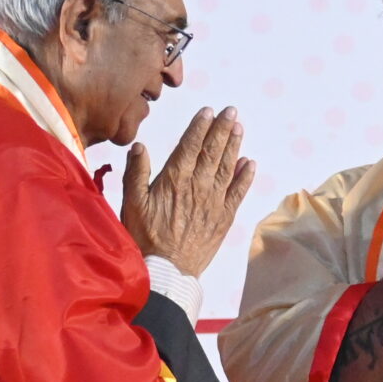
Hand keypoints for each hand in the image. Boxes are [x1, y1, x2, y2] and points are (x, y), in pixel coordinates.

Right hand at [121, 106, 255, 277]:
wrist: (167, 270)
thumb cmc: (144, 238)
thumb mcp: (132, 203)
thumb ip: (136, 173)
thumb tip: (139, 146)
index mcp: (174, 179)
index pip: (190, 146)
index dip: (200, 127)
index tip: (209, 111)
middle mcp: (197, 186)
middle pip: (212, 152)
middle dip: (222, 129)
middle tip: (232, 111)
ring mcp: (213, 202)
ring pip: (227, 168)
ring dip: (234, 146)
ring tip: (239, 128)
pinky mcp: (223, 218)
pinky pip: (237, 193)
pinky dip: (245, 177)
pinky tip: (250, 163)